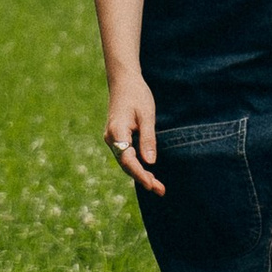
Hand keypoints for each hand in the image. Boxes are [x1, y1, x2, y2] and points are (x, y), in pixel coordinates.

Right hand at [105, 72, 161, 195]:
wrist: (123, 81)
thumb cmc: (137, 95)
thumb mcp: (147, 115)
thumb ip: (148, 139)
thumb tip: (150, 163)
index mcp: (117, 132)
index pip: (127, 159)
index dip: (140, 174)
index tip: (152, 185)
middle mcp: (111, 138)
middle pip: (126, 164)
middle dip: (142, 178)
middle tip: (161, 191)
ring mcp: (112, 138)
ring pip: (125, 162)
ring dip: (140, 174)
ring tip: (158, 186)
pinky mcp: (116, 137)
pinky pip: (125, 156)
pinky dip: (136, 165)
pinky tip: (148, 173)